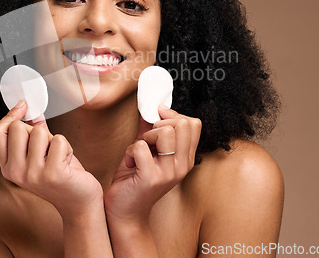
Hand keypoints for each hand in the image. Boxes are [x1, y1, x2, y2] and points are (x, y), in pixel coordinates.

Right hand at [0, 101, 102, 217]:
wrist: (78, 201)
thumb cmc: (60, 174)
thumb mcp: (40, 152)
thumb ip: (32, 130)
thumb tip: (29, 107)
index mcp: (7, 167)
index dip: (9, 115)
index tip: (23, 107)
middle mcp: (15, 172)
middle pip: (17, 127)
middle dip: (36, 130)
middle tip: (47, 147)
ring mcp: (33, 174)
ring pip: (39, 132)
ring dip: (54, 140)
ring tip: (58, 156)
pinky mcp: (52, 173)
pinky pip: (59, 140)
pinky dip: (67, 147)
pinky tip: (67, 162)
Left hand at [104, 104, 201, 221]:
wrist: (125, 212)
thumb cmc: (134, 179)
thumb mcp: (147, 150)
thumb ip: (152, 129)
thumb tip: (154, 106)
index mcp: (185, 158)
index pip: (193, 123)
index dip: (172, 116)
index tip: (156, 125)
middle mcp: (182, 166)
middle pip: (181, 123)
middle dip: (158, 125)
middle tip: (147, 141)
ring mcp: (168, 173)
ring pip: (164, 132)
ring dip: (145, 137)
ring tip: (138, 152)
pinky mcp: (151, 178)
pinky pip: (140, 146)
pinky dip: (129, 150)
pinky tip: (129, 163)